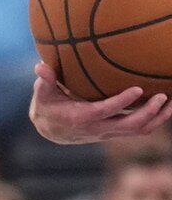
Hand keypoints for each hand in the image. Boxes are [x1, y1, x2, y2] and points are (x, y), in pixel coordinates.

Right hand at [30, 61, 171, 143]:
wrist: (51, 131)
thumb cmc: (47, 106)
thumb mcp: (42, 94)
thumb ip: (45, 80)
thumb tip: (40, 66)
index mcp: (82, 117)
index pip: (107, 110)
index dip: (124, 101)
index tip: (138, 88)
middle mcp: (98, 128)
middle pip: (130, 125)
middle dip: (149, 112)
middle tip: (162, 96)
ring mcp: (109, 133)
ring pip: (139, 130)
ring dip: (158, 119)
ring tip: (171, 104)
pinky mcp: (115, 133)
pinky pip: (139, 130)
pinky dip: (154, 121)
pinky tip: (163, 109)